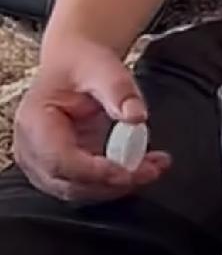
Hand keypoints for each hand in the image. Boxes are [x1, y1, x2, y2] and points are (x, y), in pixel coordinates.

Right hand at [13, 35, 170, 203]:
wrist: (74, 63)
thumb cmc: (82, 64)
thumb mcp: (103, 67)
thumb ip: (119, 90)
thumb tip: (136, 115)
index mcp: (35, 122)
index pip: (59, 160)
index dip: (93, 171)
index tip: (127, 170)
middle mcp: (33, 149)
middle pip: (70, 183)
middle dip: (114, 182)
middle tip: (152, 169)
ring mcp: (45, 164)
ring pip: (82, 190)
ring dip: (119, 184)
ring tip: (154, 166)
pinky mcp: (63, 171)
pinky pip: (89, 185)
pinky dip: (117, 180)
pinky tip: (144, 167)